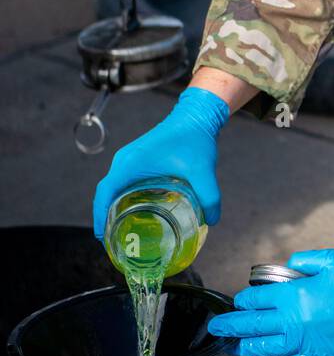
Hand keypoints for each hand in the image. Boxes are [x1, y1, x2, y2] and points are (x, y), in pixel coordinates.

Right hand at [92, 86, 230, 239]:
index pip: (105, 191)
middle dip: (105, 216)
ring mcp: (130, 159)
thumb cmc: (194, 138)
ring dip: (112, 207)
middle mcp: (125, 160)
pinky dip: (122, 197)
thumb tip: (212, 221)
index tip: (101, 236)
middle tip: (113, 240)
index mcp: (131, 163)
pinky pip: (123, 181)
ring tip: (121, 230)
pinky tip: (135, 211)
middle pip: (106, 192)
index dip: (100, 215)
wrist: (195, 115)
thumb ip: (209, 197)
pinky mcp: (138, 159)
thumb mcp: (202, 170)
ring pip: (113, 187)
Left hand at [208, 249, 333, 355]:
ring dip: (244, 347)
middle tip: (215, 328)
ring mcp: (307, 343)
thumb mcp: (330, 259)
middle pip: (253, 327)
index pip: (257, 301)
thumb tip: (286, 268)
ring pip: (265, 349)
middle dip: (230, 327)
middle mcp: (296, 322)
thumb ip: (301, 263)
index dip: (243, 301)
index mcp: (296, 296)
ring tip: (231, 345)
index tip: (237, 301)